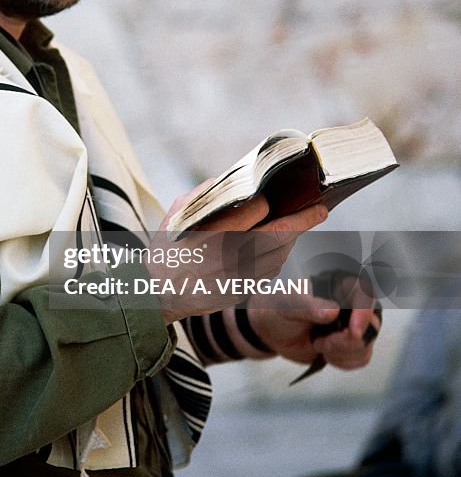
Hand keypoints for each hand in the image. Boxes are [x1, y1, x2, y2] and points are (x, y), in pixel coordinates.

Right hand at [151, 191, 327, 323]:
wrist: (156, 295)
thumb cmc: (166, 251)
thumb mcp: (176, 217)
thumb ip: (202, 196)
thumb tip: (227, 180)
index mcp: (211, 235)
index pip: (252, 213)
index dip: (267, 203)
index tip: (272, 197)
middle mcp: (228, 258)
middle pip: (276, 236)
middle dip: (301, 221)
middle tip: (320, 209)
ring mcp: (237, 278)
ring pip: (278, 255)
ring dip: (293, 239)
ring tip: (304, 222)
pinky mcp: (241, 291)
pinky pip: (270, 271)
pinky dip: (279, 256)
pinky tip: (283, 244)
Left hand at [243, 275, 380, 369]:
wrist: (271, 330)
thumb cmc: (278, 307)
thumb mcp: (287, 303)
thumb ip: (308, 306)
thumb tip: (333, 311)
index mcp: (338, 284)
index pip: (365, 293)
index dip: (364, 313)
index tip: (352, 332)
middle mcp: (351, 304)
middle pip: (370, 324)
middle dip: (348, 342)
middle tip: (322, 344)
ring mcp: (352, 325)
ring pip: (366, 344)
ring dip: (343, 353)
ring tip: (317, 345)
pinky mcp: (349, 344)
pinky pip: (361, 357)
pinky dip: (344, 362)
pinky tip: (324, 354)